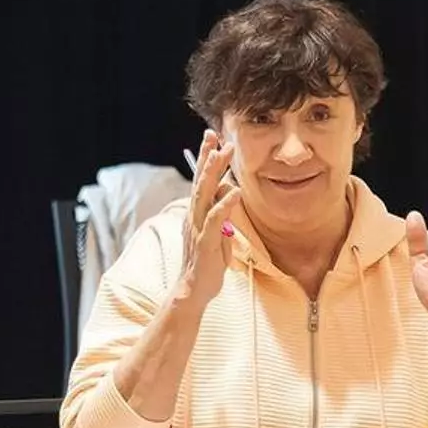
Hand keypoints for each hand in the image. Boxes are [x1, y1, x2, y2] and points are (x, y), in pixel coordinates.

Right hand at [178, 130, 241, 304]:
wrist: (193, 290)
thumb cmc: (207, 262)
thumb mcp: (217, 233)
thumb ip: (221, 212)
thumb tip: (228, 192)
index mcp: (196, 213)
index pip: (200, 180)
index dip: (205, 158)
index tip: (212, 137)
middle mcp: (193, 216)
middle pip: (200, 181)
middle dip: (209, 157)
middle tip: (217, 136)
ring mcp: (198, 228)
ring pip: (204, 195)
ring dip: (214, 173)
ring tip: (224, 154)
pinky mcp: (205, 242)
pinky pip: (215, 219)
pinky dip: (224, 204)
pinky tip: (234, 191)